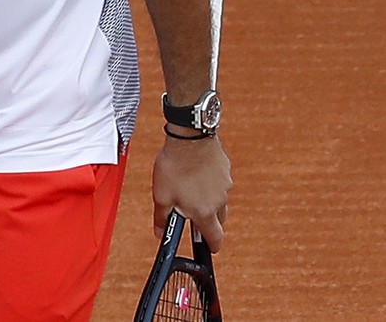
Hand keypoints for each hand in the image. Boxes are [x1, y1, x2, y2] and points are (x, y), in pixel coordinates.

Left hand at [152, 132, 231, 250]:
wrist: (189, 138)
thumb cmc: (175, 166)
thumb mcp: (161, 196)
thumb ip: (161, 218)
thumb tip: (159, 233)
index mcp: (204, 212)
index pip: (215, 238)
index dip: (212, 246)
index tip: (210, 248)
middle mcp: (219, 202)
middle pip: (218, 220)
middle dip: (208, 222)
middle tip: (193, 215)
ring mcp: (225, 186)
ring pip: (219, 201)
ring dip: (208, 201)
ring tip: (189, 189)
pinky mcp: (225, 171)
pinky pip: (219, 183)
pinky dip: (210, 184)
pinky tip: (196, 173)